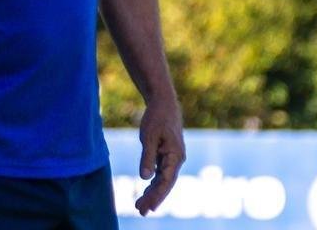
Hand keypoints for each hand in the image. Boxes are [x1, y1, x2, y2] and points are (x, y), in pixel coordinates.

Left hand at [135, 96, 184, 214]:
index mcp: (175, 156)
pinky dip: (153, 183)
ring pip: (162, 180)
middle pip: (165, 184)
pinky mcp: (166, 156)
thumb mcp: (149, 136)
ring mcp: (172, 159)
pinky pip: (160, 174)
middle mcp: (176, 160)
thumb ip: (147, 157)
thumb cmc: (157, 118)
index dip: (157, 195)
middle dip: (153, 198)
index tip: (149, 207)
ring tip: (139, 206)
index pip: (166, 181)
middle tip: (141, 211)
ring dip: (152, 193)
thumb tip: (145, 178)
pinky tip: (145, 191)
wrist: (164, 104)